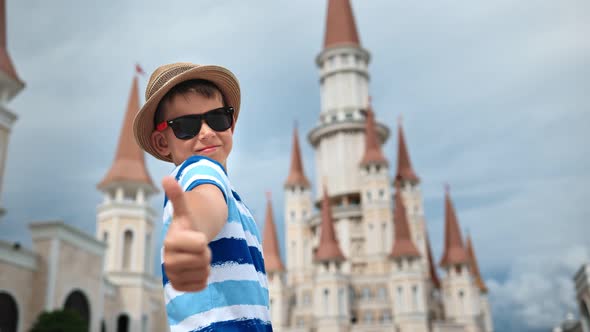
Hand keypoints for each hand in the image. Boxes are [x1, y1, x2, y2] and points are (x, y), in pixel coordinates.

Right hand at [162, 176, 210, 291]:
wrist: (184, 245)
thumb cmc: (187, 226)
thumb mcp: (185, 211)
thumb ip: (178, 196)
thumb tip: (167, 178)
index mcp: (170, 242)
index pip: (201, 245)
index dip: (203, 240)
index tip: (196, 237)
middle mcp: (167, 261)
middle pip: (204, 260)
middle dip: (206, 253)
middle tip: (197, 248)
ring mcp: (172, 275)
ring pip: (204, 274)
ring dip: (205, 265)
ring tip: (195, 257)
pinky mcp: (178, 287)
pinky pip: (201, 285)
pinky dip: (203, 278)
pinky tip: (195, 269)